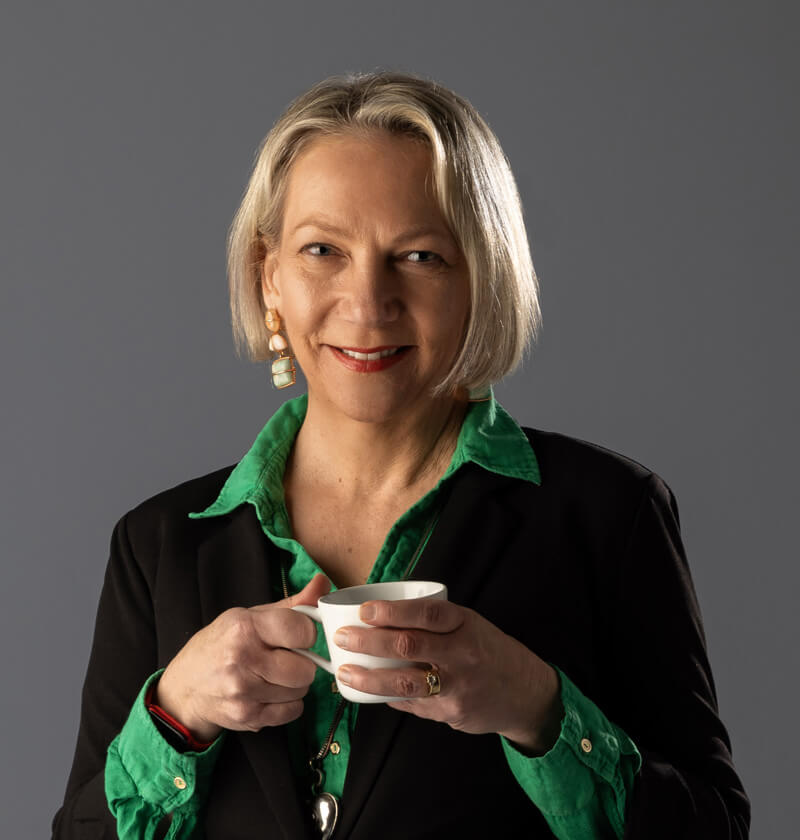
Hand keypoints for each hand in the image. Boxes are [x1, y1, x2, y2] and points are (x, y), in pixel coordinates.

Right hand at [155, 574, 330, 742]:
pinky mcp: (247, 717)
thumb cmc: (221, 644)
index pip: (302, 631)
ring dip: (294, 684)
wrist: (186, 687)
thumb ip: (292, 604)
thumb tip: (323, 583)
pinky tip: (270, 692)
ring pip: (301, 690)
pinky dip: (288, 704)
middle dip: (303, 662)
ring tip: (274, 675)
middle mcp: (243, 660)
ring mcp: (244, 692)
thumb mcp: (250, 616)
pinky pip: (293, 712)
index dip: (306, 633)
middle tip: (286, 658)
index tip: (297, 635)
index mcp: (245, 628)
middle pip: (306, 668)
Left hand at [333, 597, 562, 754]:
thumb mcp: (469, 624)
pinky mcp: (451, 712)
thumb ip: (434, 622)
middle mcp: (462, 653)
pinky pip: (413, 704)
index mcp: (464, 623)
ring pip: (406, 682)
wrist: (526, 692)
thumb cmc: (489, 650)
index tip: (365, 610)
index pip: (426, 614)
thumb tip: (384, 619)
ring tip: (344, 673)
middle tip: (343, 638)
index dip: (393, 612)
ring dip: (369, 678)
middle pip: (409, 646)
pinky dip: (389, 697)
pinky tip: (369, 693)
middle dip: (369, 642)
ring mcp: (457, 686)